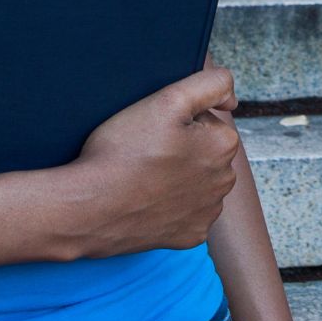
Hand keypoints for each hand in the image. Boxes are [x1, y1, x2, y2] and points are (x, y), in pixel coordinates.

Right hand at [71, 66, 242, 255]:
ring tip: (145, 177)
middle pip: (204, 151)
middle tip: (146, 152)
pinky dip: (171, 207)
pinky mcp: (191, 235)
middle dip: (183, 148)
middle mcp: (225, 180)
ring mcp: (208, 212)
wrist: (89, 208)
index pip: (206, 119)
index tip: (155, 130)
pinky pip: (187, 213)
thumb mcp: (167, 100)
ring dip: (178, 177)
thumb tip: (232, 98)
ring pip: (197, 182)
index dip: (178, 120)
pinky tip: (148, 200)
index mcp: (224, 145)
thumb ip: (210, 84)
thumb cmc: (124, 153)